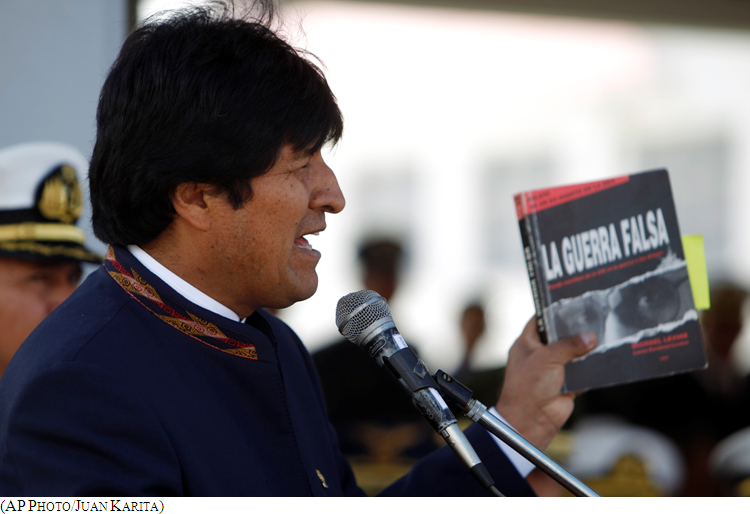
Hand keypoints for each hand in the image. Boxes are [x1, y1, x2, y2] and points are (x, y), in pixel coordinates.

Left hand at [495, 317, 595, 450]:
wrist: (532, 421)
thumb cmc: (528, 386)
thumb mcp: (546, 358)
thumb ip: (568, 345)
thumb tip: (590, 337)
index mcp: (527, 343)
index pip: (540, 320)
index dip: (553, 311)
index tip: (570, 302)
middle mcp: (540, 354)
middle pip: (560, 336)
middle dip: (575, 330)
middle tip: (593, 316)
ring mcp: (554, 369)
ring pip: (574, 354)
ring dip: (586, 349)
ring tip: (604, 333)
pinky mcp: (567, 383)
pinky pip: (583, 371)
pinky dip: (592, 367)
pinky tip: (606, 357)